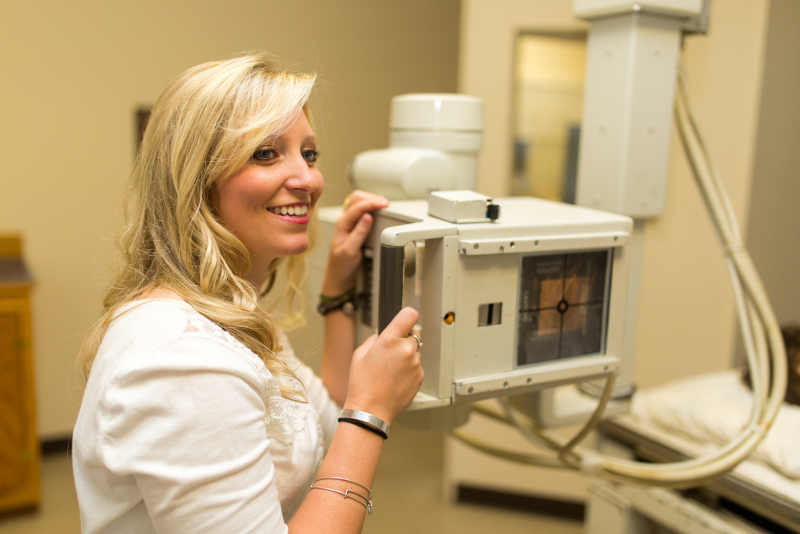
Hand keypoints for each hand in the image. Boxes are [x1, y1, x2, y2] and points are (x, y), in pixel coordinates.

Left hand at [322, 190, 388, 295]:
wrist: (339, 277)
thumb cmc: (342, 266)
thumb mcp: (350, 252)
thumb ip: (358, 233)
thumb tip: (367, 217)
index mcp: (342, 225)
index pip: (357, 207)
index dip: (371, 203)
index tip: (384, 204)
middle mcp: (345, 221)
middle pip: (356, 198)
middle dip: (371, 197)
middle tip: (385, 203)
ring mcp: (350, 223)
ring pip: (359, 202)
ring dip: (371, 200)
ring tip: (383, 205)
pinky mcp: (355, 226)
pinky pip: (362, 210)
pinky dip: (371, 206)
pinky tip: (378, 210)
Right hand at [343, 307, 423, 423]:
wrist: (371, 410)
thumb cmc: (362, 384)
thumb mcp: (360, 354)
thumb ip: (375, 338)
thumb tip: (383, 333)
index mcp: (389, 340)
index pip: (409, 315)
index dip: (407, 316)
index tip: (406, 319)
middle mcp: (405, 349)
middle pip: (414, 333)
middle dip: (405, 338)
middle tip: (392, 351)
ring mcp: (415, 363)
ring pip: (416, 350)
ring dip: (407, 355)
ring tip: (391, 369)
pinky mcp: (420, 376)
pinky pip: (417, 365)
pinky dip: (409, 369)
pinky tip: (396, 378)